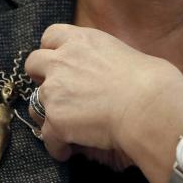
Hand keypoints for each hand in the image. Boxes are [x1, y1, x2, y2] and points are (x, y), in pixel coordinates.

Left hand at [24, 24, 182, 177]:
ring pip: (36, 102)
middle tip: (54, 89)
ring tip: (63, 124)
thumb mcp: (123, 52)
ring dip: (47, 112)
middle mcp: (62, 60)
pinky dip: (56, 144)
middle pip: (33, 63)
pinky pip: (47, 135)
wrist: (148, 106)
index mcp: (80, 40)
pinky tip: (68, 148)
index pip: (50, 35)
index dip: (51, 49)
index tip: (56, 60)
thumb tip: (107, 69)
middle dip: (39, 76)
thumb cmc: (149, 80)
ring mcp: (55, 90)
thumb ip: (102, 56)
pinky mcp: (56, 119)